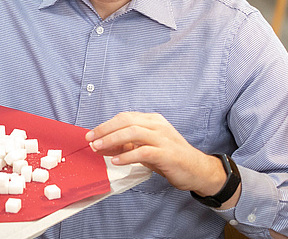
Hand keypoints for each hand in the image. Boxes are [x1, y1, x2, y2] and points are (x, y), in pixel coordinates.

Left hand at [85, 112, 226, 195]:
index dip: (105, 125)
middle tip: (90, 140)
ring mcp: (163, 138)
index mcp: (152, 120)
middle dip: (104, 129)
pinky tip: (116, 160)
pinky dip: (127, 155)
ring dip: (112, 140)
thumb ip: (126, 145)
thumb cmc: (170, 158)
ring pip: (132, 132)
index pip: (124, 117)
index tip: (91, 135)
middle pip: (125, 121)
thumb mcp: (145, 148)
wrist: (197, 170)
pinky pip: (143, 151)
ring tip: (98, 148)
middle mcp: (157, 125)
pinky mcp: (167, 153)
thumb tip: (102, 146)